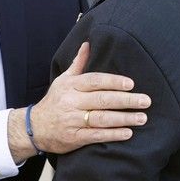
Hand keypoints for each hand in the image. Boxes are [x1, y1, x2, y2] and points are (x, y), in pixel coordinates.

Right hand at [8, 42, 151, 161]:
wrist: (34, 127)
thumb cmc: (54, 101)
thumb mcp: (63, 80)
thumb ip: (79, 63)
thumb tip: (88, 43)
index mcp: (71, 86)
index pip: (95, 81)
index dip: (113, 82)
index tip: (131, 84)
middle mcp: (72, 102)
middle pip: (102, 100)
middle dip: (126, 100)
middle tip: (145, 101)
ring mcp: (73, 120)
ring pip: (101, 118)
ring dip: (123, 118)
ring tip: (142, 117)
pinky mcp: (74, 138)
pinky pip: (96, 136)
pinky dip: (112, 134)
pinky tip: (127, 132)